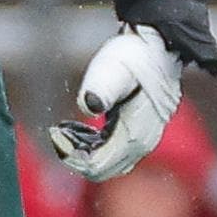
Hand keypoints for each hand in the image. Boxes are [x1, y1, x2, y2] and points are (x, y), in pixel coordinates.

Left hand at [48, 24, 183, 182]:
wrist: (159, 45)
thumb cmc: (134, 55)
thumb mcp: (114, 68)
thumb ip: (102, 87)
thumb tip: (90, 105)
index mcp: (135, 136)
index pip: (96, 167)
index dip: (71, 154)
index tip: (57, 130)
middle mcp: (142, 145)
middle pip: (100, 171)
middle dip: (74, 155)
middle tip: (59, 130)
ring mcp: (143, 141)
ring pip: (106, 165)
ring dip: (82, 152)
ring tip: (67, 127)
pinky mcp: (140, 134)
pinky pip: (112, 155)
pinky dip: (92, 148)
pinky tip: (81, 128)